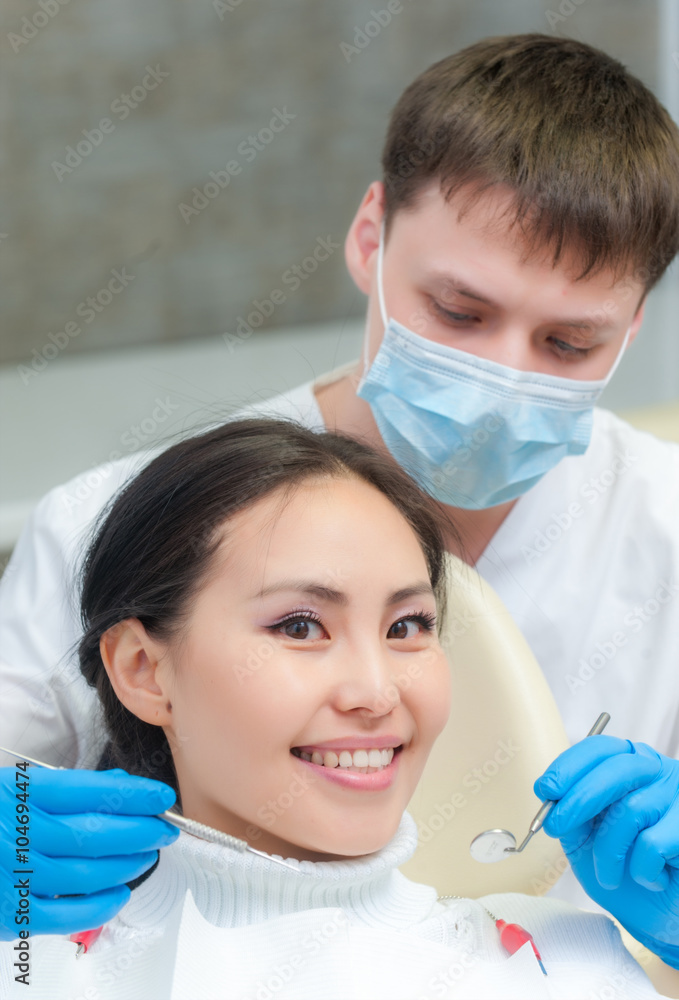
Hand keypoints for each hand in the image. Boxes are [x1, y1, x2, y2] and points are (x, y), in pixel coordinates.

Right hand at [0, 766, 178, 939]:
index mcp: (19, 794)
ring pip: (86, 872)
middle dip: (140, 830)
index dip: (133, 794)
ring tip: (147, 855)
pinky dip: (98, 906)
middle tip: (164, 828)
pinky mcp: (7, 913)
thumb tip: (119, 788)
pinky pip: (63, 914)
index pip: (90, 791)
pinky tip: (118, 894)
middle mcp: (17, 832)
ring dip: (126, 864)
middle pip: (95, 831)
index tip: (161, 797)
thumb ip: (63, 789)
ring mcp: (12, 874)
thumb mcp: (14, 788)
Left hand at [534, 736, 678, 967]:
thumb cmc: (625, 870)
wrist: (661, 914)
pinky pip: (653, 844)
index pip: (600, 749)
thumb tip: (550, 795)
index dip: (570, 766)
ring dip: (607, 852)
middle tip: (553, 828)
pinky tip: (651, 879)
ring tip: (608, 877)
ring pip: (631, 810)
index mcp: (631, 764)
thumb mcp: (587, 839)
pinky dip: (640, 869)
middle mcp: (659, 772)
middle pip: (617, 769)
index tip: (544, 789)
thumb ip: (572, 814)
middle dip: (578, 799)